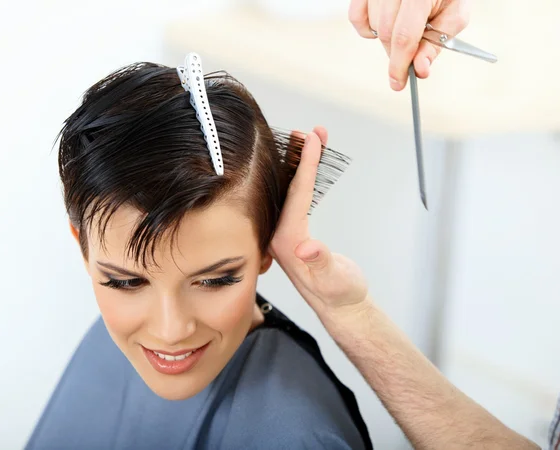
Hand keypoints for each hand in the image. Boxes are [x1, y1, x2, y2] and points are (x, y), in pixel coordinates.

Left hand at [269, 126, 368, 319]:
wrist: (341, 307)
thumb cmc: (340, 294)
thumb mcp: (335, 279)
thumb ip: (321, 263)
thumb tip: (307, 248)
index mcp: (286, 241)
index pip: (296, 195)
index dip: (306, 165)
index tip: (313, 139)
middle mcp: (278, 235)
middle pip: (288, 188)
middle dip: (300, 157)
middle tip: (313, 132)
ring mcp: (284, 235)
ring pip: (290, 192)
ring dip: (302, 166)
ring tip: (313, 141)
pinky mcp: (292, 234)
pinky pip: (296, 200)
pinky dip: (304, 180)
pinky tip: (309, 169)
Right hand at [348, 0, 469, 89]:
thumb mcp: (454, 15)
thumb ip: (436, 44)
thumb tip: (419, 70)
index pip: (404, 36)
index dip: (399, 64)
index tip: (398, 83)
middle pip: (386, 33)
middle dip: (396, 53)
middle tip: (408, 56)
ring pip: (372, 26)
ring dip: (386, 38)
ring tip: (404, 29)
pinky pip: (355, 16)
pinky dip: (366, 28)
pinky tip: (382, 26)